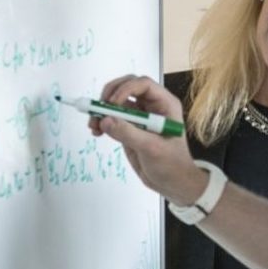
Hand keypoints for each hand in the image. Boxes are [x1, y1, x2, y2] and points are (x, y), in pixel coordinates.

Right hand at [90, 74, 202, 203]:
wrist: (173, 183)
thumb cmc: (173, 165)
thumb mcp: (153, 148)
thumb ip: (129, 133)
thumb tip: (106, 120)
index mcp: (165, 105)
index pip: (143, 85)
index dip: (125, 89)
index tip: (112, 103)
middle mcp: (152, 107)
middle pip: (126, 87)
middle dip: (109, 95)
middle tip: (98, 109)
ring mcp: (140, 117)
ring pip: (116, 102)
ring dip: (102, 109)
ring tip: (94, 124)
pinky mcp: (129, 128)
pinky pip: (112, 117)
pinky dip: (101, 121)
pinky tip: (97, 131)